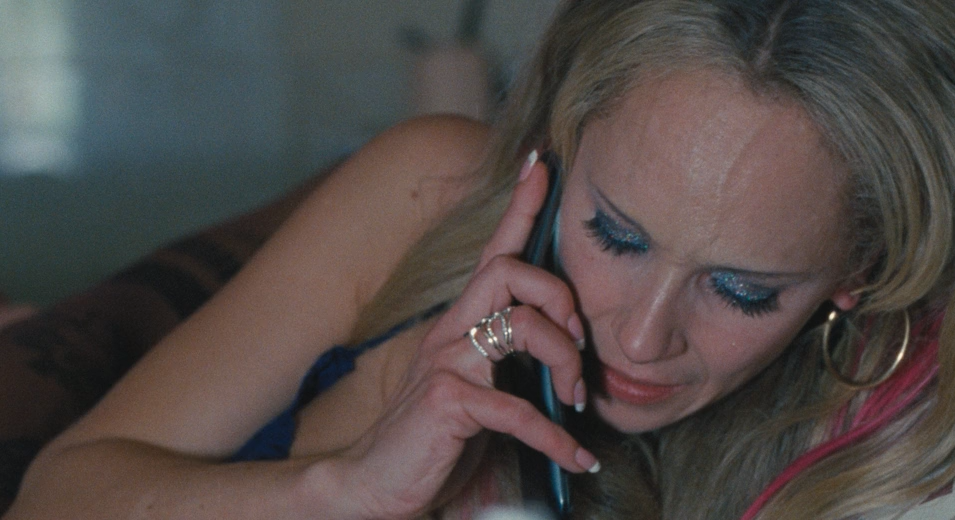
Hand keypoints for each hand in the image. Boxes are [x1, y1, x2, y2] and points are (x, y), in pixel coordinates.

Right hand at [332, 152, 594, 518]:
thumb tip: (576, 379)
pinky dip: (556, 436)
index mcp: (461, 325)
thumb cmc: (434, 445)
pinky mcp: (446, 402)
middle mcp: (450, 333)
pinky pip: (517, 408)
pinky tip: (576, 458)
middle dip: (561, 296)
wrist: (374, 490)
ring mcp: (445, 363)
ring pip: (519, 323)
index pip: (495, 254)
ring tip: (576, 399)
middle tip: (581, 343)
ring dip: (564, 358)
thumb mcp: (485, 401)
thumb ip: (519, 379)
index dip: (520, 206)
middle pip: (510, 271)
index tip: (541, 164)